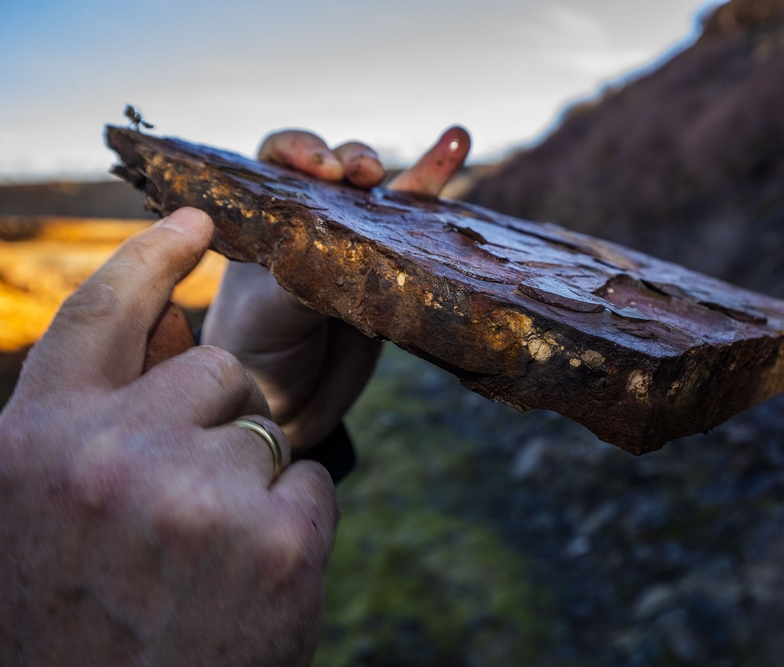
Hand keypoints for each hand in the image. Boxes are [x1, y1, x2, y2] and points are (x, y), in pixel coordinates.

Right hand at [0, 208, 336, 665]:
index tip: (197, 220)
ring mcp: (197, 496)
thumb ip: (93, 417)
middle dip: (216, 416)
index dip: (150, 257)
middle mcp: (107, 457)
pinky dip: (290, 526)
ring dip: (247, 482)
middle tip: (183, 503)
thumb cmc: (73, 620)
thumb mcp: (43, 508)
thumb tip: (166, 328)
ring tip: (200, 561)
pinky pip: (309, 486)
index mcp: (33, 443)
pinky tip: (247, 585)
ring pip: (265, 431)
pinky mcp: (278, 541)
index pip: (100, 314)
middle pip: (212, 370)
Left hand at [202, 127, 470, 451]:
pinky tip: (460, 147)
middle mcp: (310, 224)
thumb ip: (299, 281)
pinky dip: (439, 189)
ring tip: (453, 142)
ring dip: (417, 168)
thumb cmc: (255, 353)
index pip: (276, 163)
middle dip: (354, 160)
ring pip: (386, 195)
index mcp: (266, 222)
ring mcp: (355, 247)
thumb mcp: (267, 314)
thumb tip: (342, 256)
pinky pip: (420, 230)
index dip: (299, 151)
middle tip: (363, 175)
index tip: (319, 169)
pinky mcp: (394, 275)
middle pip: (338, 169)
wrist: (285, 407)